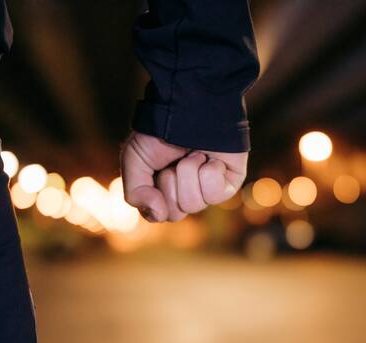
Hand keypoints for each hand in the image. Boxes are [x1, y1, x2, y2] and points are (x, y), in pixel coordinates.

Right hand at [120, 131, 246, 221]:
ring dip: (188, 172)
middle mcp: (187, 194)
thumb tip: (158, 215)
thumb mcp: (134, 161)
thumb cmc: (161, 130)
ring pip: (192, 204)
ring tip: (194, 153)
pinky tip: (211, 157)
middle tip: (174, 159)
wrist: (190, 104)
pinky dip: (208, 172)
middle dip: (169, 182)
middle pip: (174, 214)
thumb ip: (135, 194)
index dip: (152, 198)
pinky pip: (214, 195)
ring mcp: (209, 190)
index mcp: (165, 191)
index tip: (154, 172)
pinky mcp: (230, 184)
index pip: (157, 215)